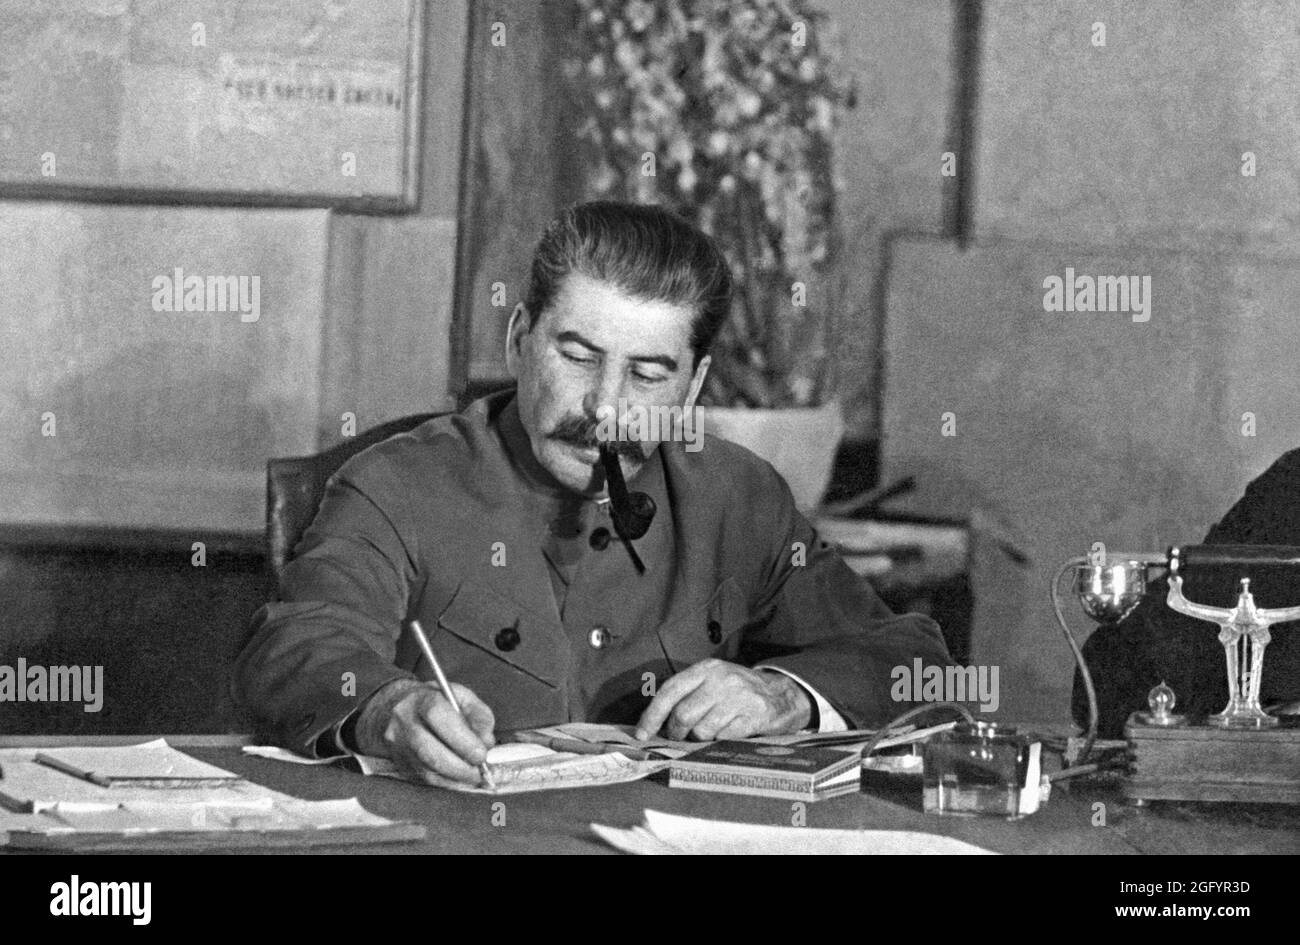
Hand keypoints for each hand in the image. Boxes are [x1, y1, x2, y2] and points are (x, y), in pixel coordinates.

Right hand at [354, 678, 495, 783]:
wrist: (397, 707)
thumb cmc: (438, 702)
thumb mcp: (462, 696)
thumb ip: (479, 715)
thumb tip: (486, 742)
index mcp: (421, 699)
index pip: (438, 716)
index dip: (462, 739)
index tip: (481, 754)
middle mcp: (404, 722)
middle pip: (429, 750)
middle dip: (460, 766)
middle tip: (480, 771)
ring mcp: (398, 745)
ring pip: (426, 769)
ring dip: (455, 777)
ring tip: (475, 776)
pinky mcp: (399, 763)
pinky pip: (424, 779)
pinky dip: (447, 782)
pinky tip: (461, 779)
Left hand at [634, 659, 811, 740]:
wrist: (782, 694)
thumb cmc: (738, 690)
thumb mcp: (713, 680)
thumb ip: (687, 693)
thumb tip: (655, 722)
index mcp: (706, 668)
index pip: (670, 691)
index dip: (652, 715)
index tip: (642, 734)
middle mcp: (721, 680)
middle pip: (683, 714)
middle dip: (676, 732)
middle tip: (679, 737)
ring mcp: (739, 697)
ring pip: (702, 730)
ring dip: (699, 739)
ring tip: (709, 733)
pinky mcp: (754, 716)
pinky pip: (723, 738)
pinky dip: (719, 742)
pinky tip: (726, 734)